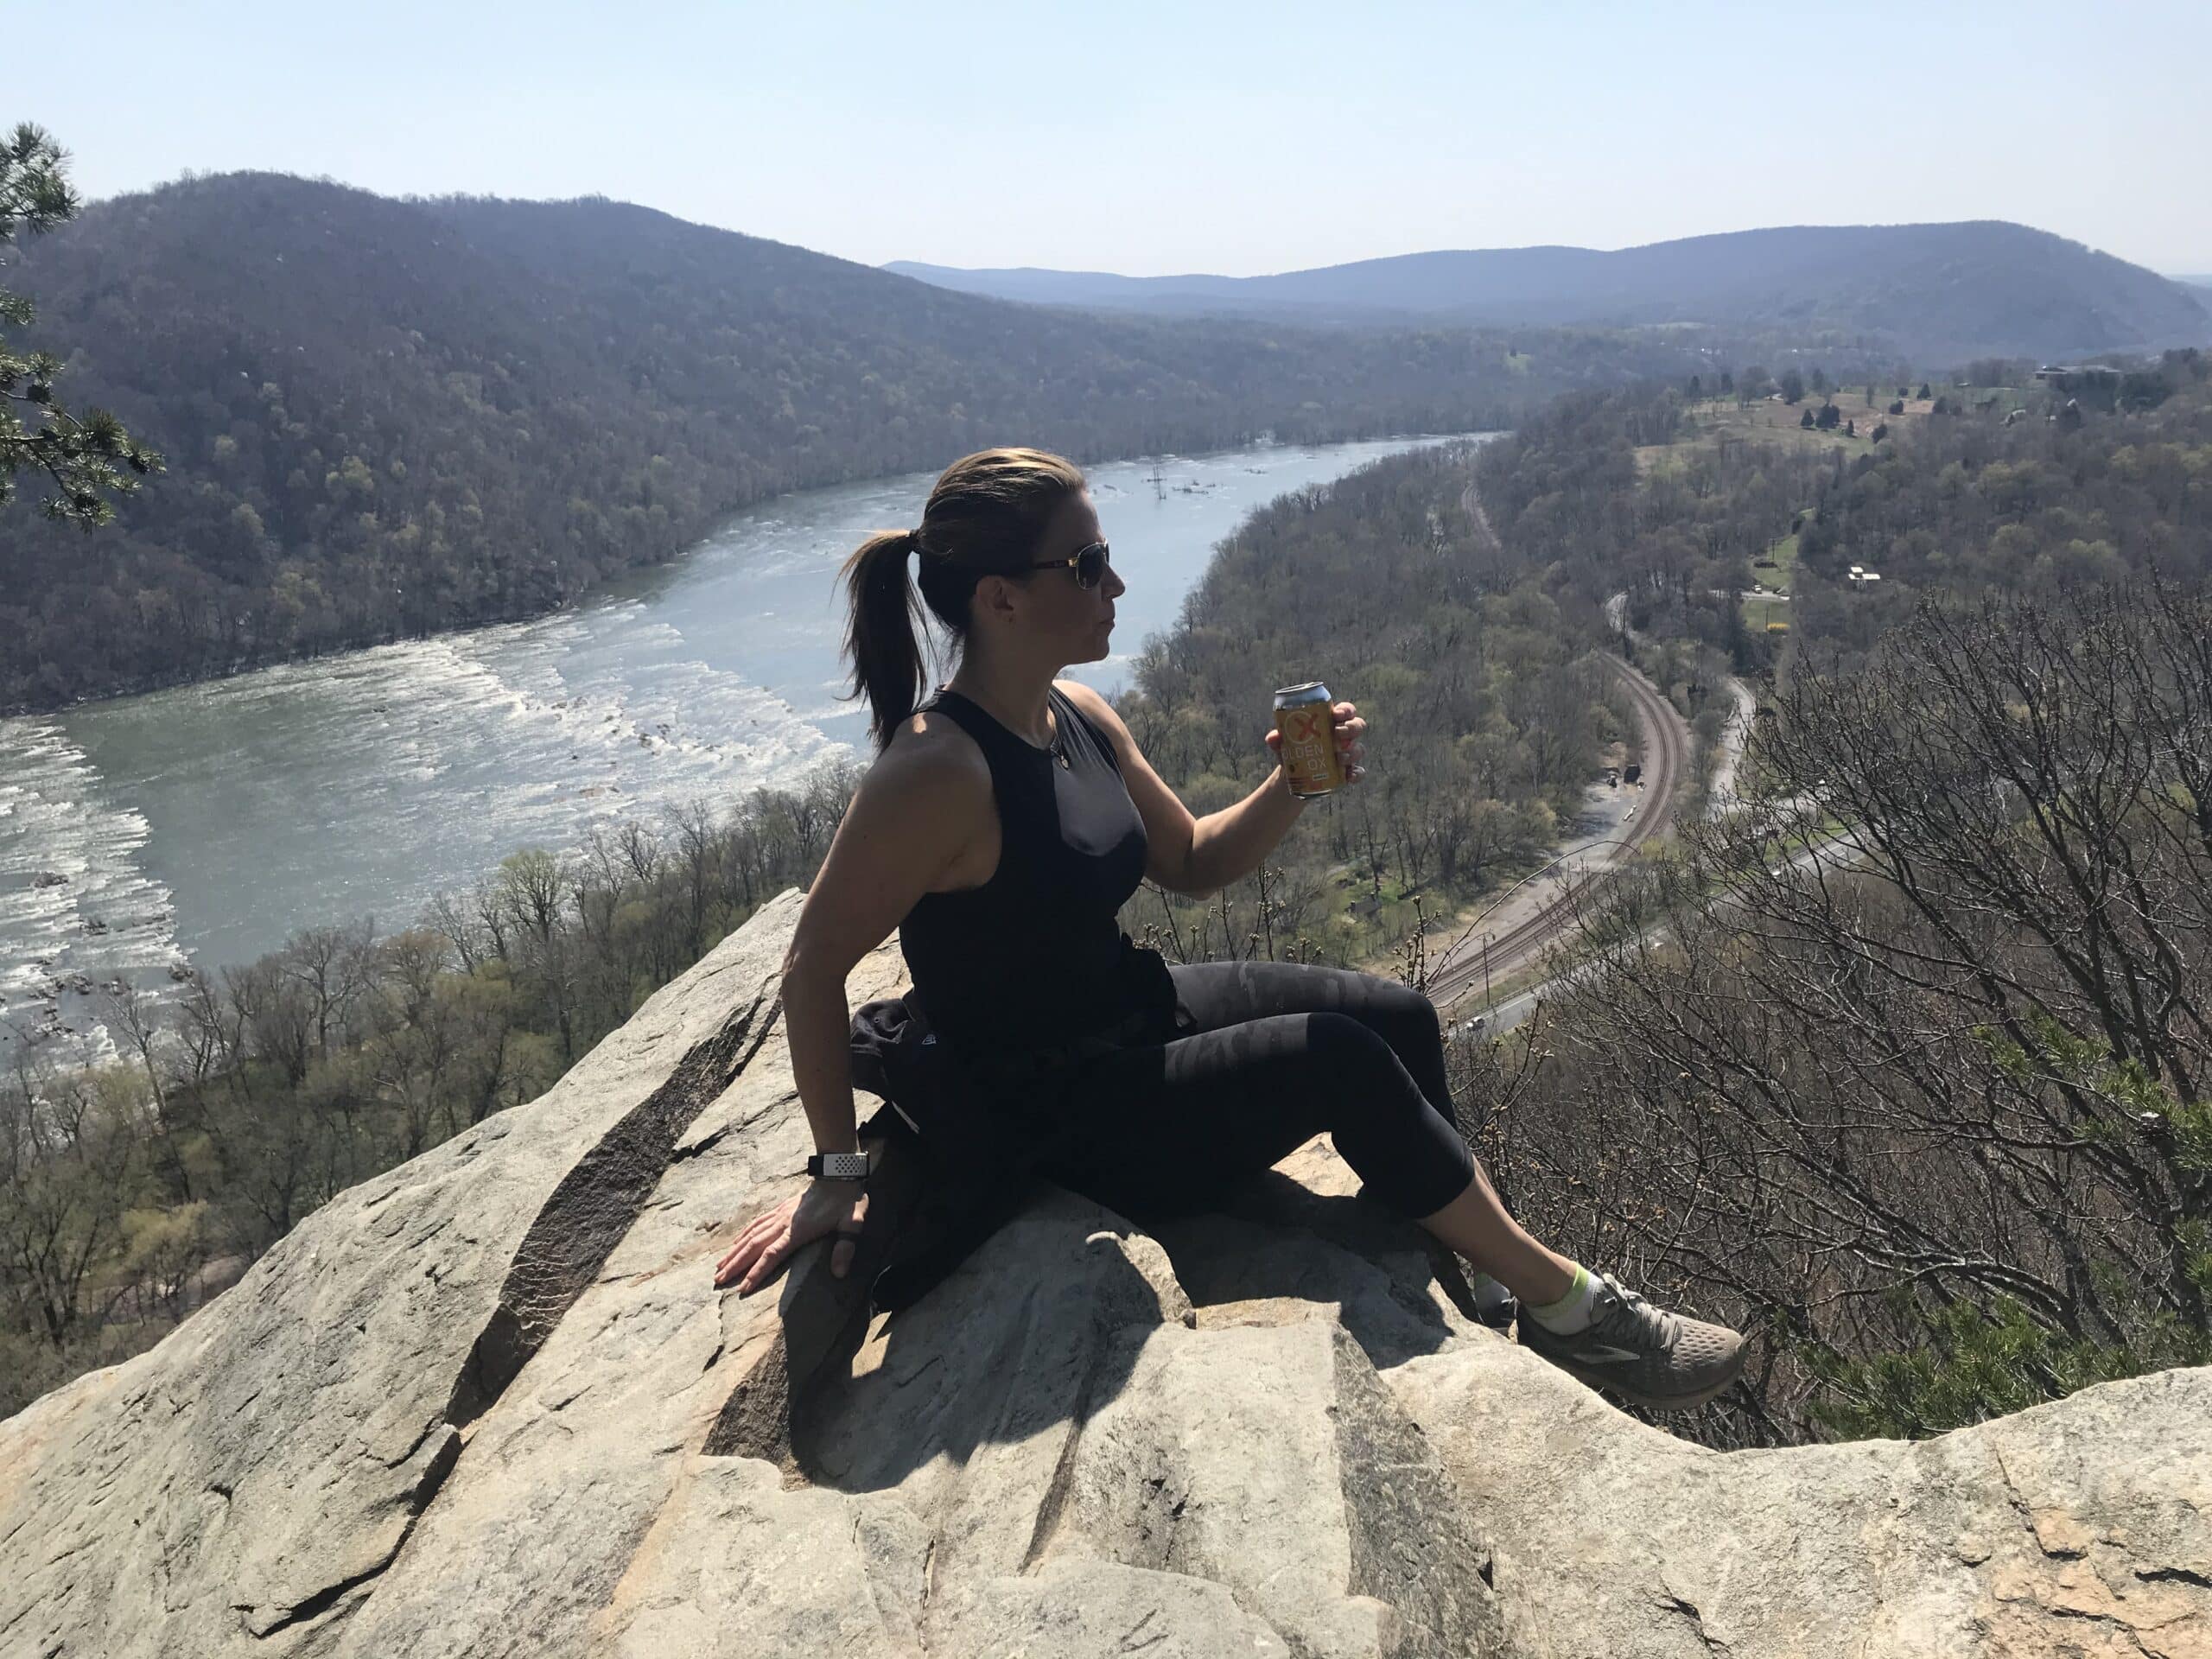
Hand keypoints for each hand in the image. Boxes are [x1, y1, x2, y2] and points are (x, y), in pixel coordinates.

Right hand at [712, 1177, 868, 1293]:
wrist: (838, 1173)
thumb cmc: (847, 1201)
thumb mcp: (853, 1224)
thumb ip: (845, 1248)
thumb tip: (839, 1274)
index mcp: (799, 1230)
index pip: (772, 1254)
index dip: (757, 1271)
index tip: (742, 1288)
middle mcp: (783, 1222)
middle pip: (754, 1246)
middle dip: (735, 1264)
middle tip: (717, 1280)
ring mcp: (779, 1214)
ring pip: (751, 1234)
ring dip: (734, 1251)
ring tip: (718, 1267)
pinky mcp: (780, 1208)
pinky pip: (756, 1223)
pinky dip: (742, 1234)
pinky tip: (734, 1243)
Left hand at [1263, 699, 1366, 784]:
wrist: (1293, 775)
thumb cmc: (1291, 750)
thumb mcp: (1282, 743)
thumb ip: (1277, 738)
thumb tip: (1274, 737)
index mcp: (1332, 722)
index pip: (1346, 710)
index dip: (1346, 710)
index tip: (1336, 714)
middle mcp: (1344, 736)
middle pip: (1358, 726)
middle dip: (1351, 728)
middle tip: (1337, 733)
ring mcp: (1348, 754)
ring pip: (1359, 749)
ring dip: (1351, 752)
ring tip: (1338, 757)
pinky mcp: (1348, 772)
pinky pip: (1359, 772)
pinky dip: (1356, 774)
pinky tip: (1348, 776)